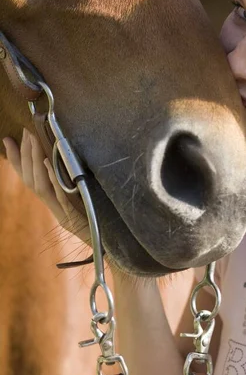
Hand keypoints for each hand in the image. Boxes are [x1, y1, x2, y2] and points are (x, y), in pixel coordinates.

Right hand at [3, 128, 90, 244]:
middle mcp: (52, 205)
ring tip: (34, 141)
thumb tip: (63, 157)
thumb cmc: (96, 217)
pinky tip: (49, 163)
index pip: (27, 178)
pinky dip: (53, 178)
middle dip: (25, 155)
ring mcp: (61, 211)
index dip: (16, 160)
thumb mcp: (81, 196)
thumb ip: (70, 181)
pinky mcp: (73, 214)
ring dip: (35, 162)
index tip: (8, 140)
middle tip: (25, 132)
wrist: (106, 242)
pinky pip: (60, 194)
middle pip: (30, 180)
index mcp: (52, 202)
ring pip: (40, 186)